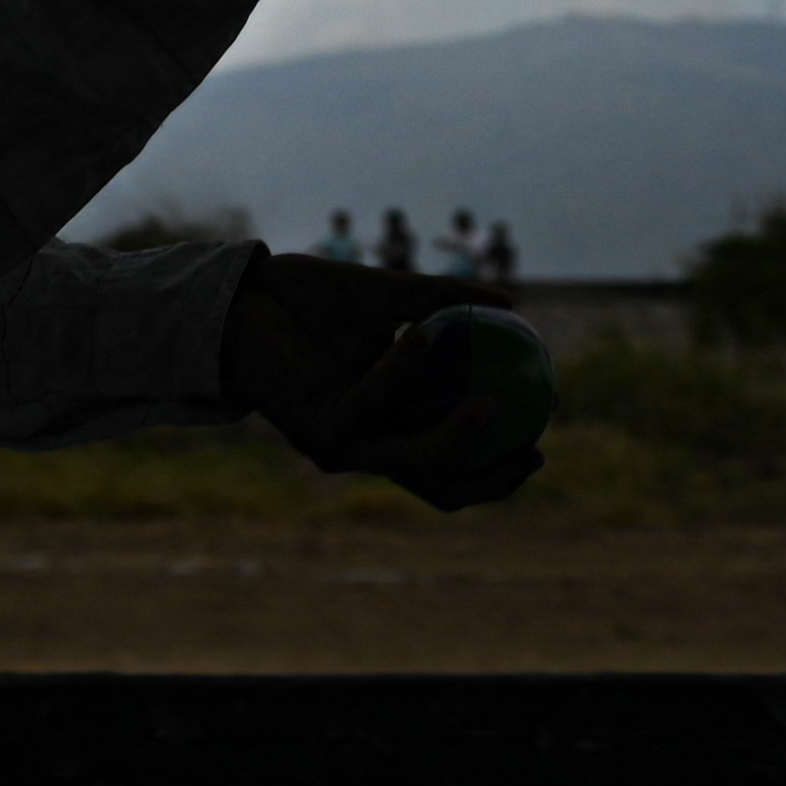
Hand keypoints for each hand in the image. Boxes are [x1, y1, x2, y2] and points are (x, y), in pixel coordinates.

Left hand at [218, 250, 538, 508]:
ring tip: (492, 401)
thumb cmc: (310, 300)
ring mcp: (342, 445)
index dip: (500, 465)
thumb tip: (513, 306)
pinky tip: (426, 336)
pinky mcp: (315, 430)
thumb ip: (443, 301)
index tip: (543, 436)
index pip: (452, 464)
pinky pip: (371, 403)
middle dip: (490, 481)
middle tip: (532, 448)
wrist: (242, 297)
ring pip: (410, 461)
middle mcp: (368, 445)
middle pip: (441, 488)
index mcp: (390, 423)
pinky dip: (401, 370)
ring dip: (453, 437)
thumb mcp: (388, 296)